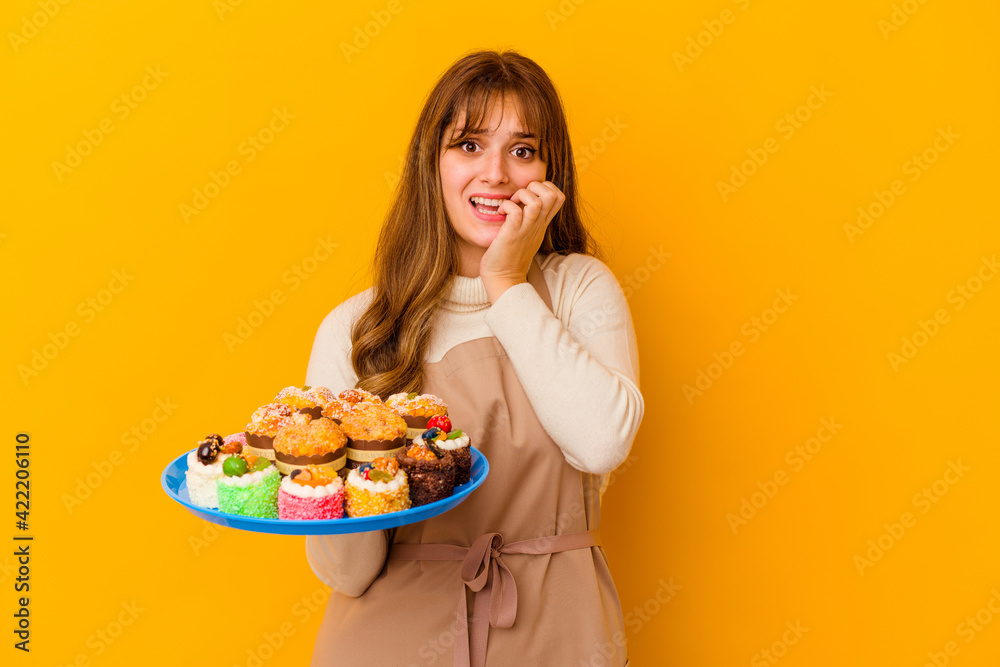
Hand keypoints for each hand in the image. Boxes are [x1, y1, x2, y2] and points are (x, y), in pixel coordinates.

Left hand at [480, 180, 565, 302]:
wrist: (504, 278)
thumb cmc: (511, 255)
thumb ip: (531, 218)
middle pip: (552, 194)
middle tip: (519, 197)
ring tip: (511, 203)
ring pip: (536, 201)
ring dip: (522, 195)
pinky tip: (500, 212)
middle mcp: (538, 225)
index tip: (529, 195)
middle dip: (535, 186)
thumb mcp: (528, 234)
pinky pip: (515, 211)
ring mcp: (526, 230)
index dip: (546, 187)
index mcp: (542, 223)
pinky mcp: (512, 234)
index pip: (559, 196)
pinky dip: (506, 205)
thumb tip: (524, 201)